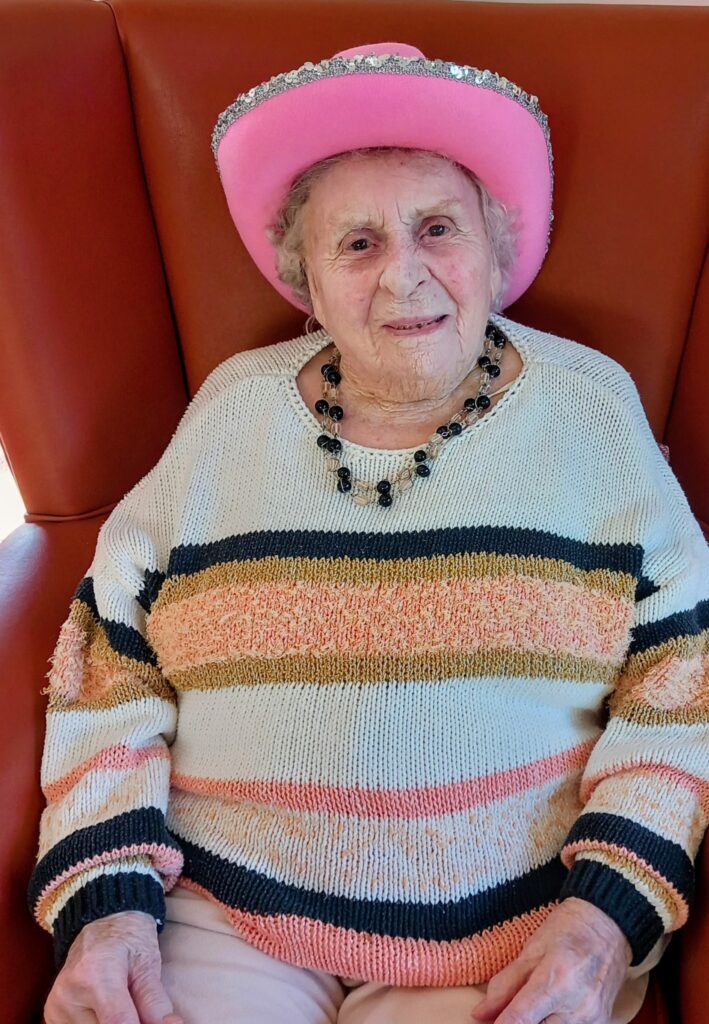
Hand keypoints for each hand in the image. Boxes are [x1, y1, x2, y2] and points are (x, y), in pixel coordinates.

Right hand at [44, 911, 182, 1023]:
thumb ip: (155, 1000)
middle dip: (130, 1022)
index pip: (118, 1023)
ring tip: (122, 1004)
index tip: (158, 1023)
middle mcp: (68, 993)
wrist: (99, 921)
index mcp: (95, 974)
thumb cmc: (128, 939)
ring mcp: (56, 1007)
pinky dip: (99, 1023)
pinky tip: (105, 1009)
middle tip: (139, 1008)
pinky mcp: (51, 1015)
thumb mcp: (148, 963)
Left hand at [471, 897, 632, 1023]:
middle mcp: (577, 1005)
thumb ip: (505, 984)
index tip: (487, 1023)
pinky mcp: (601, 1023)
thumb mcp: (531, 948)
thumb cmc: (568, 929)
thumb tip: (480, 1014)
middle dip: (518, 1023)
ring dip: (537, 1023)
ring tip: (532, 1007)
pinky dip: (553, 1023)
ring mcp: (592, 1018)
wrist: (609, 925)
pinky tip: (549, 1011)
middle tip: (509, 1011)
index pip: (520, 1019)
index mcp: (556, 979)